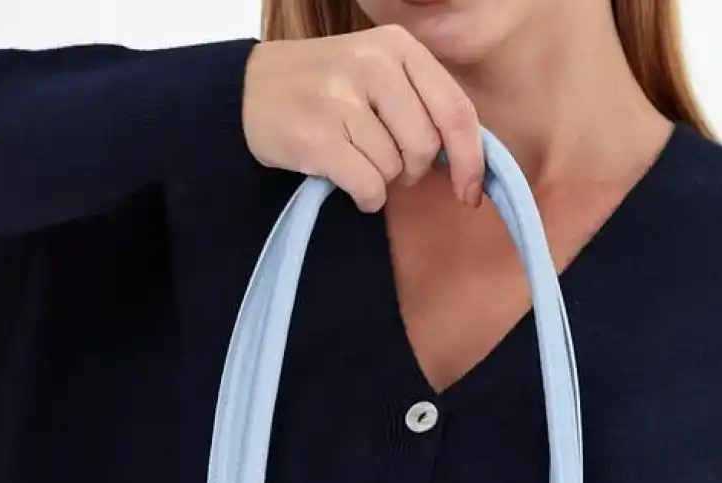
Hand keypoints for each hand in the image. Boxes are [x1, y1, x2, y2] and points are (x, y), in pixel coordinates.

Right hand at [242, 25, 483, 212]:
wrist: (251, 92)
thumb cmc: (326, 91)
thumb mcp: (378, 75)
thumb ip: (422, 103)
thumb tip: (468, 163)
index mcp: (399, 46)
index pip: (456, 111)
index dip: (471, 160)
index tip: (470, 192)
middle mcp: (374, 64)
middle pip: (426, 147)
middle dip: (411, 169)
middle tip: (382, 160)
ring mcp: (343, 97)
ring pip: (394, 169)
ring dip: (380, 179)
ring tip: (353, 158)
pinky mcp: (319, 135)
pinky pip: (369, 186)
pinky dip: (364, 196)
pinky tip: (346, 181)